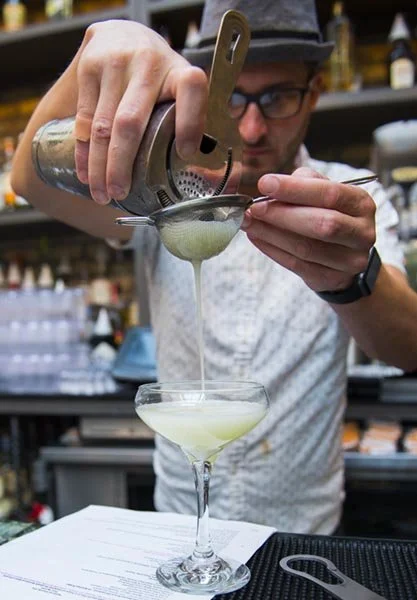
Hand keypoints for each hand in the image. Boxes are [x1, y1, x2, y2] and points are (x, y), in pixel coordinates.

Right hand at [73, 20, 207, 204]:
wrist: (122, 34)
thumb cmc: (158, 75)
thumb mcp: (179, 86)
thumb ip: (188, 118)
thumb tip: (197, 168)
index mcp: (179, 72)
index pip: (192, 91)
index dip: (190, 123)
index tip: (186, 153)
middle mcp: (148, 64)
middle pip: (130, 123)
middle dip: (122, 164)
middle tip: (120, 193)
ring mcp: (115, 64)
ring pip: (103, 126)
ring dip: (99, 166)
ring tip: (102, 194)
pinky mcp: (89, 68)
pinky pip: (84, 119)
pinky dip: (84, 152)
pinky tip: (86, 174)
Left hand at [241, 167, 375, 292]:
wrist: (344, 255)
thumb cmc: (329, 214)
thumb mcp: (323, 191)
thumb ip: (302, 182)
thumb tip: (270, 187)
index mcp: (361, 204)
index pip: (330, 194)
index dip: (295, 189)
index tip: (265, 184)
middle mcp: (362, 233)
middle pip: (321, 224)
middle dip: (282, 215)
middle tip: (254, 208)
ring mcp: (350, 260)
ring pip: (306, 248)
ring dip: (271, 234)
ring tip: (249, 223)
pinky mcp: (332, 278)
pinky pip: (297, 265)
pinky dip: (272, 250)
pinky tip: (256, 238)